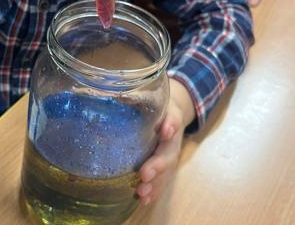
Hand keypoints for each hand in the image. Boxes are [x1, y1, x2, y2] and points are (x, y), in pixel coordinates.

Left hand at [136, 79, 194, 205]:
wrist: (171, 111)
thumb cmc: (155, 102)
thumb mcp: (150, 94)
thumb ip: (139, 95)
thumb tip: (122, 95)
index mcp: (171, 118)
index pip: (173, 121)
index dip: (170, 126)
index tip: (165, 131)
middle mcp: (172, 140)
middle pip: (168, 154)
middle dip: (157, 166)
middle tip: (144, 174)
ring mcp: (168, 155)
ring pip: (165, 172)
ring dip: (155, 184)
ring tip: (142, 193)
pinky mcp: (162, 166)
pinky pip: (160, 180)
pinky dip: (153, 191)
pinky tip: (143, 200)